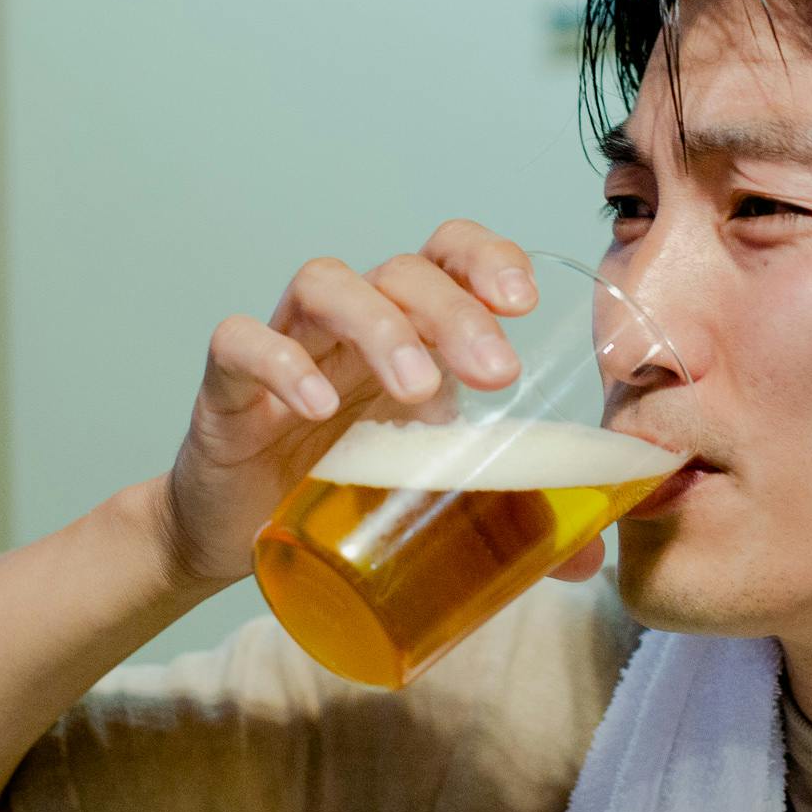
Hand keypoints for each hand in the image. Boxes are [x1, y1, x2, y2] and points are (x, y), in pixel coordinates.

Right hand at [160, 220, 576, 586]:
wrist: (236, 538)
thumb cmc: (337, 493)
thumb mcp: (430, 494)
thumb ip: (507, 514)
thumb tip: (584, 557)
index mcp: (408, 333)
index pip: (448, 254)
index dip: (487, 258)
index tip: (525, 302)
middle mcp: (349, 326)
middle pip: (401, 270)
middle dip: (456, 311)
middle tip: (497, 376)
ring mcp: (286, 346)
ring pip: (325, 283)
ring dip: (381, 325)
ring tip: (419, 390)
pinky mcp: (226, 388)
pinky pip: (239, 341)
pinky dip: (281, 363)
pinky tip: (317, 406)